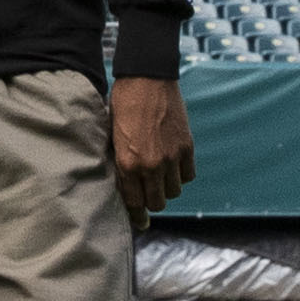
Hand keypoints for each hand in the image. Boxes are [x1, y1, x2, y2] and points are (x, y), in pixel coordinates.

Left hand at [109, 73, 194, 218]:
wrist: (146, 78)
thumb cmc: (121, 104)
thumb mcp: (112, 136)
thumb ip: (120, 163)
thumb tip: (125, 185)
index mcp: (128, 164)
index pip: (134, 203)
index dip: (136, 215)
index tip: (139, 222)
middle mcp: (151, 165)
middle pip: (157, 203)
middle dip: (152, 201)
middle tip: (149, 194)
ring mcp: (171, 157)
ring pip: (174, 192)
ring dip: (167, 188)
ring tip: (160, 176)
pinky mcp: (186, 147)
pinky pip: (188, 175)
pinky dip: (181, 174)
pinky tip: (173, 165)